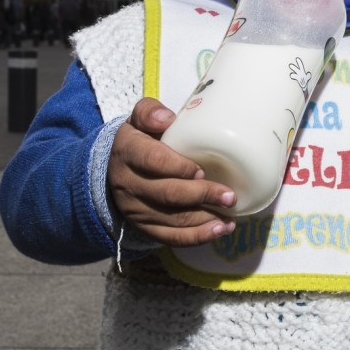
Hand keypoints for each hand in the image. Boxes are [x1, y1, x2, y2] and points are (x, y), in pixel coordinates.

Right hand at [108, 97, 236, 245]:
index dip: (178, 167)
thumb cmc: (141, 139)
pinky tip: (220, 230)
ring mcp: (135, 209)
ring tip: (230, 217)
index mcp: (128, 152)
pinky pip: (170, 237)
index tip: (201, 170)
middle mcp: (128, 183)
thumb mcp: (140, 119)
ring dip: (204, 220)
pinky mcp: (144, 227)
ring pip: (171, 219)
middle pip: (167, 194)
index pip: (153, 160)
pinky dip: (197, 237)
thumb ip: (150, 112)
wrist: (118, 167)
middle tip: (229, 196)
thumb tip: (167, 119)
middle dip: (201, 196)